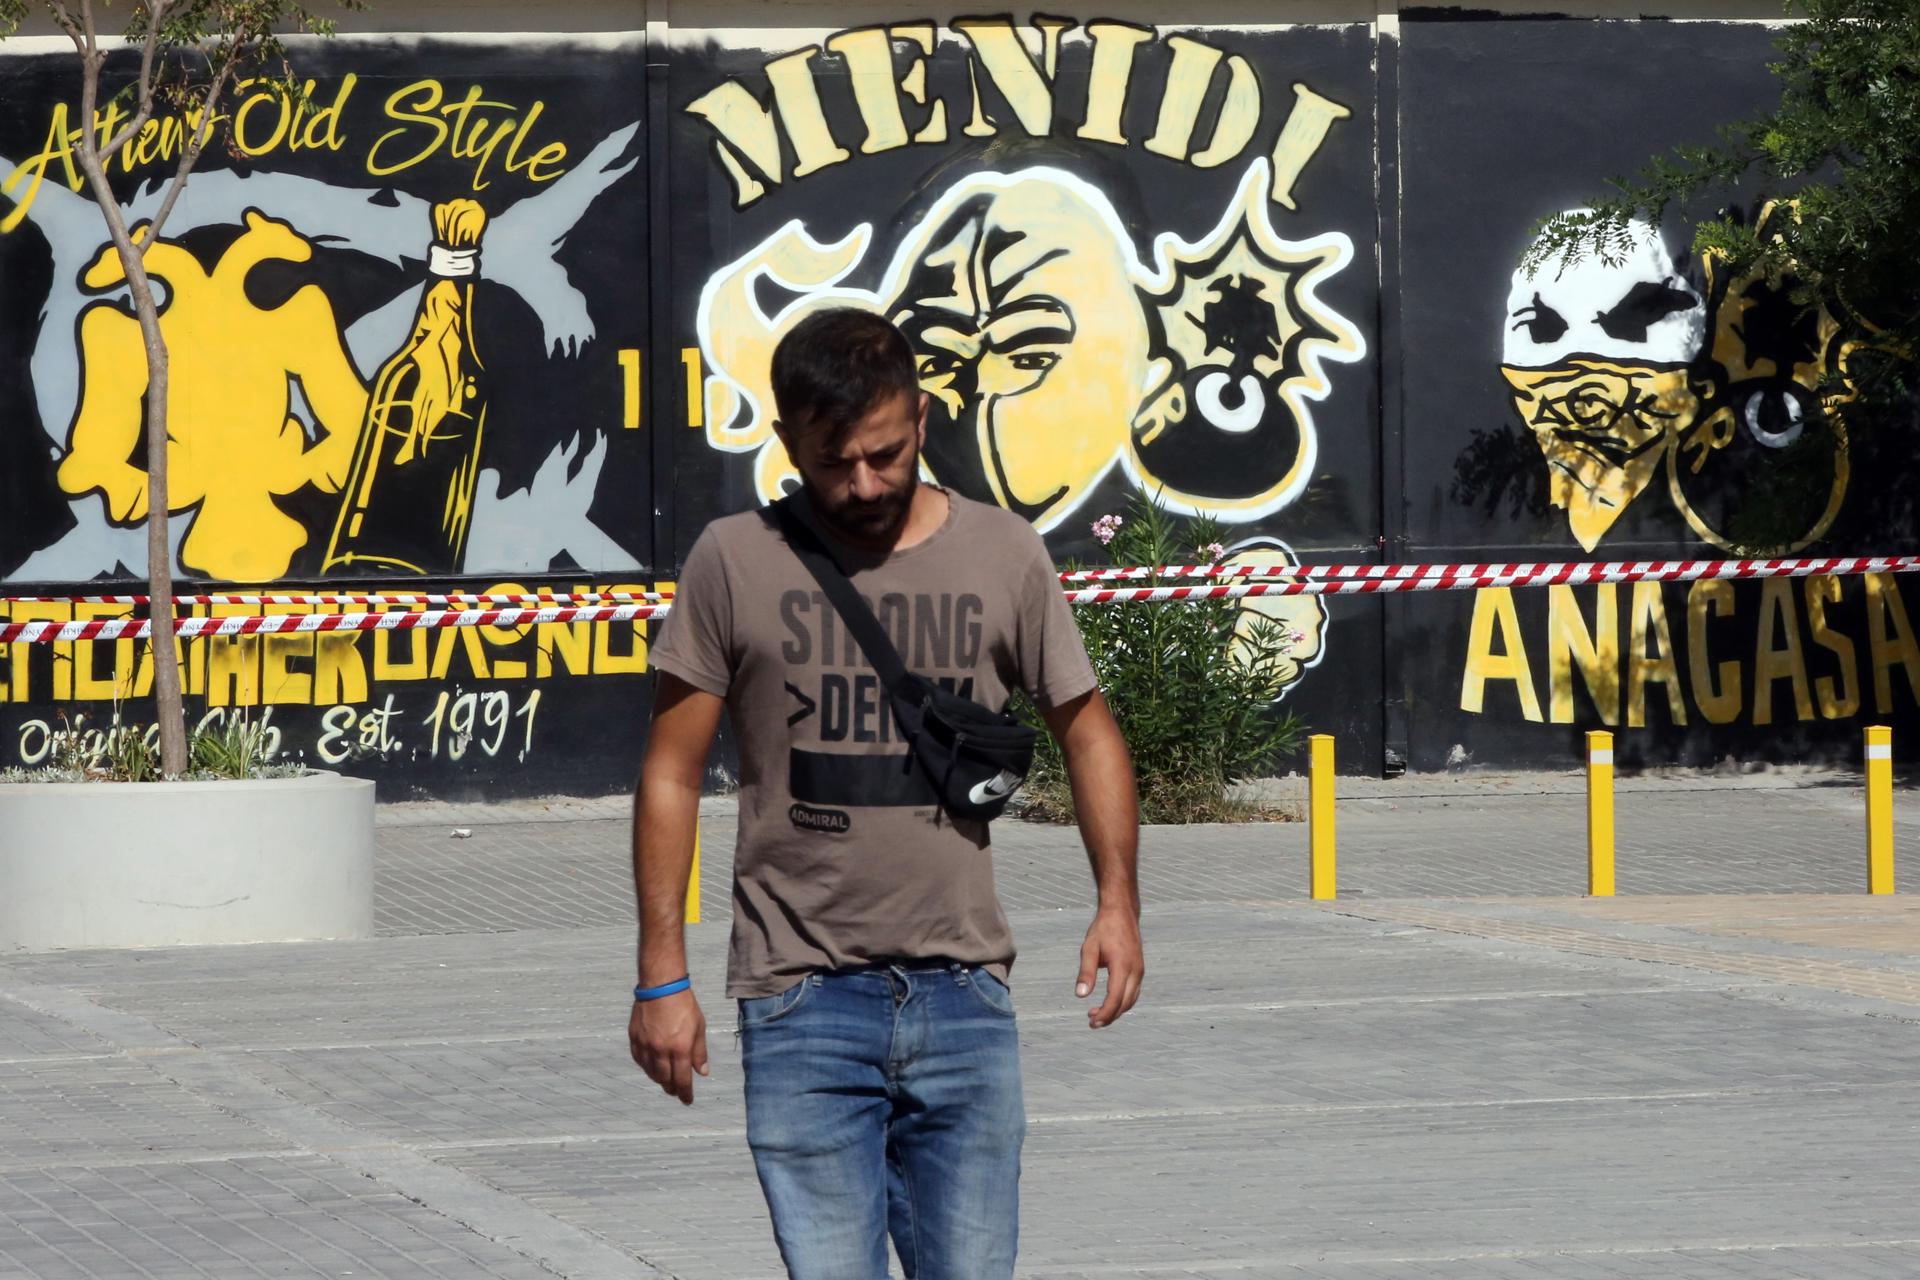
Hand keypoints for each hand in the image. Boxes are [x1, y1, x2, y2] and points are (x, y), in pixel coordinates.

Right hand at [628, 988, 709, 1104]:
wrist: (661, 986)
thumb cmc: (684, 1005)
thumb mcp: (699, 1027)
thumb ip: (699, 1052)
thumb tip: (702, 1073)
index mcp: (680, 1048)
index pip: (682, 1080)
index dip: (685, 1093)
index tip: (687, 1101)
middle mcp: (661, 1050)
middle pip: (665, 1080)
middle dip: (672, 1089)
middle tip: (676, 1091)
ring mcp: (646, 1045)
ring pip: (651, 1073)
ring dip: (660, 1080)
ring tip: (666, 1080)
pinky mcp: (635, 1039)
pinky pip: (640, 1061)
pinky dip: (647, 1068)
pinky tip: (652, 1067)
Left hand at [1075, 907, 1143, 1028]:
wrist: (1121, 913)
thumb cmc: (1103, 929)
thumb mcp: (1089, 949)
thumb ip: (1086, 973)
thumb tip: (1081, 995)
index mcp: (1123, 966)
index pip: (1115, 999)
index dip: (1104, 1014)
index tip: (1092, 1022)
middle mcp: (1135, 971)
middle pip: (1125, 1004)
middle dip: (1109, 1017)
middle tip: (1092, 1022)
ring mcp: (1140, 971)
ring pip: (1131, 1000)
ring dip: (1116, 1011)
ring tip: (1096, 1014)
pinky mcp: (1139, 969)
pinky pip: (1133, 992)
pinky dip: (1122, 1002)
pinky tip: (1108, 1002)